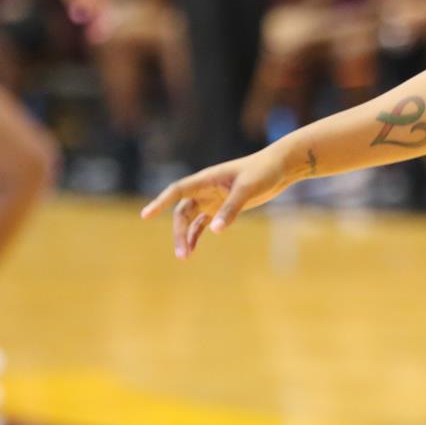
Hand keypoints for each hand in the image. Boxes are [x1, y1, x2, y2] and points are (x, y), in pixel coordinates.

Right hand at [141, 142, 300, 258]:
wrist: (279, 167)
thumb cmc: (263, 172)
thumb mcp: (247, 190)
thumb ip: (231, 209)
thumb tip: (215, 230)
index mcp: (206, 179)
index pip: (176, 190)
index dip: (160, 202)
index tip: (145, 215)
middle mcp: (204, 189)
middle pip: (181, 212)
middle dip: (178, 233)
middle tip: (182, 254)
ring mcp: (212, 198)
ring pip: (190, 219)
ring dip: (186, 236)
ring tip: (184, 256)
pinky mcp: (222, 207)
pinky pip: (202, 222)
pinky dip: (196, 235)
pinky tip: (192, 249)